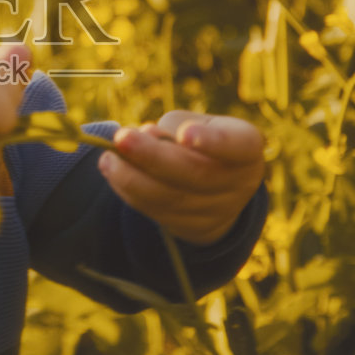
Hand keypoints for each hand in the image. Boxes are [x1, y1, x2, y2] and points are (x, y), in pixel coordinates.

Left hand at [97, 111, 265, 244]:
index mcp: (246, 148)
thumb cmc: (203, 143)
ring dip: (132, 177)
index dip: (213, 141)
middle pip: (195, 174)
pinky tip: (112, 171)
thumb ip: (174, 127)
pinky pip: (157, 212)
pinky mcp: (192, 229)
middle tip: (121, 138)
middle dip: (153, 156)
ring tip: (108, 157)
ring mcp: (218, 212)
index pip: (237, 145)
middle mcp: (239, 183)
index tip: (185, 134)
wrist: (218, 189)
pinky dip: (130, 191)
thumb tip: (144, 138)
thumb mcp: (198, 124)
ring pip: (172, 198)